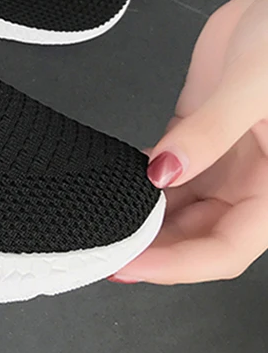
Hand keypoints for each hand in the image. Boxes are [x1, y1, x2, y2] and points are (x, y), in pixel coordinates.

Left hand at [112, 0, 267, 283]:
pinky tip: (110, 185)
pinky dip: (141, 182)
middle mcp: (253, 184)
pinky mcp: (198, 137)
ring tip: (101, 226)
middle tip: (103, 252)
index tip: (131, 265)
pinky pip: (168, 173)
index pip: (228, 248)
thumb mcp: (252, 86)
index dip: (179, 264)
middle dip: (154, 250)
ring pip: (180, 211)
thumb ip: (209, 133)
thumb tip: (164, 174)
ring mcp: (223, 161)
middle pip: (200, 237)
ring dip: (144, 222)